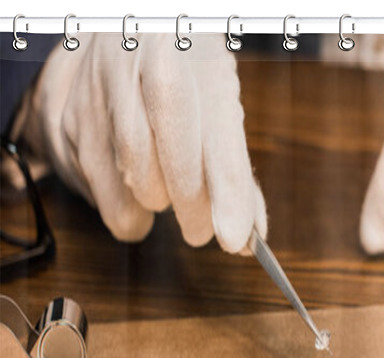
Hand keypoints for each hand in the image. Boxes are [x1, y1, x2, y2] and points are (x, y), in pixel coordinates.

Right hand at [16, 34, 265, 253]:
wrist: (128, 26)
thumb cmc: (184, 69)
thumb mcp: (220, 100)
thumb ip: (234, 170)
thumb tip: (248, 236)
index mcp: (189, 60)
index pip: (215, 142)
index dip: (226, 195)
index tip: (234, 239)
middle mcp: (138, 68)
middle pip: (171, 167)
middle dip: (192, 209)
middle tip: (201, 229)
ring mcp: (97, 92)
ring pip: (133, 181)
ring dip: (157, 201)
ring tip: (170, 194)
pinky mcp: (70, 115)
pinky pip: (99, 184)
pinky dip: (123, 200)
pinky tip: (138, 184)